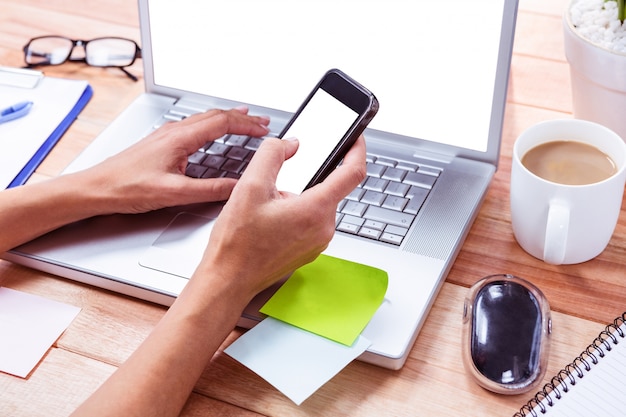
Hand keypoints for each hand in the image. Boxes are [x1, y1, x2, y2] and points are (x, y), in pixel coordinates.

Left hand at [79, 107, 269, 214]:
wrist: (96, 188)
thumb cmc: (126, 187)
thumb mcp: (174, 193)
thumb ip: (210, 190)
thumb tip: (238, 187)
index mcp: (179, 138)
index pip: (222, 123)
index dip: (246, 125)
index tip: (264, 129)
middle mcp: (173, 131)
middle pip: (215, 115)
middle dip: (242, 118)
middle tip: (262, 122)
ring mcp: (166, 135)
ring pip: (204, 118)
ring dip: (227, 118)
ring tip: (244, 121)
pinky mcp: (161, 142)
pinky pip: (194, 126)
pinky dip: (212, 125)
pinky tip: (213, 133)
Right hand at [198, 134, 366, 300]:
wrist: (229, 279)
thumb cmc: (237, 244)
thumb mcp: (249, 186)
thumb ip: (272, 154)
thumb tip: (290, 144)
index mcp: (316, 210)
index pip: (353, 172)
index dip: (357, 149)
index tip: (355, 138)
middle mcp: (324, 228)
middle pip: (329, 188)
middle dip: (307, 178)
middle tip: (278, 181)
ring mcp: (319, 241)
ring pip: (318, 205)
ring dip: (298, 196)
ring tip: (268, 206)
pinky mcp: (310, 249)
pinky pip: (311, 221)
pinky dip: (296, 212)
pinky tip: (270, 219)